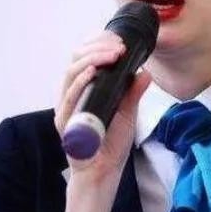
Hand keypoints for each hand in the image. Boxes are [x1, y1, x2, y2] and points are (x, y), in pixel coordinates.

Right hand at [55, 30, 151, 211]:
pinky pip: (69, 96)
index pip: (86, 57)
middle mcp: (72, 93)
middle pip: (76, 59)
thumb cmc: (111, 143)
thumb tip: (145, 72)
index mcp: (85, 88)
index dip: (99, 43)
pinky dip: (80, 81)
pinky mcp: (64, 122)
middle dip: (98, 47)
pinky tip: (93, 71)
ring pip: (71, 72)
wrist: (104, 172)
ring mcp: (66, 106)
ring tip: (113, 53)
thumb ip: (133, 92)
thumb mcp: (127, 112)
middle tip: (120, 46)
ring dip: (92, 58)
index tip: (119, 39)